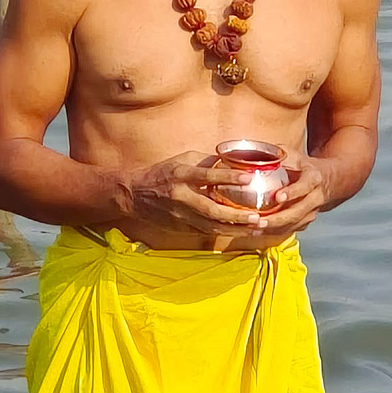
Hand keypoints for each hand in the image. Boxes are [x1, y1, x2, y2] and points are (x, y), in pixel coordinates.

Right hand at [124, 151, 266, 236]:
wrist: (135, 195)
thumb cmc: (163, 173)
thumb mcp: (182, 160)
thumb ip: (206, 162)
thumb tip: (232, 160)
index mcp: (182, 174)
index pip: (207, 175)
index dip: (228, 177)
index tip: (249, 177)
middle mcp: (182, 196)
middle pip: (211, 209)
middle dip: (236, 215)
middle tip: (257, 217)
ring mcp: (181, 215)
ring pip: (211, 226)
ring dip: (235, 229)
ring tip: (257, 227)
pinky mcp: (180, 227)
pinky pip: (206, 231)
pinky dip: (224, 232)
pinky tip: (241, 232)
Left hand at [254, 147, 327, 238]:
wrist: (328, 181)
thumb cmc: (306, 166)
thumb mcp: (297, 156)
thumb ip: (280, 154)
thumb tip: (258, 150)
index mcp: (313, 178)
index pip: (304, 187)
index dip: (292, 192)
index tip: (277, 197)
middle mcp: (315, 197)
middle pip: (297, 212)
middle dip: (277, 218)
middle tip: (259, 221)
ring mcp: (312, 211)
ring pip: (294, 223)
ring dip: (274, 228)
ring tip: (255, 228)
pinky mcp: (307, 221)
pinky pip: (291, 229)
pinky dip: (275, 232)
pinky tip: (259, 232)